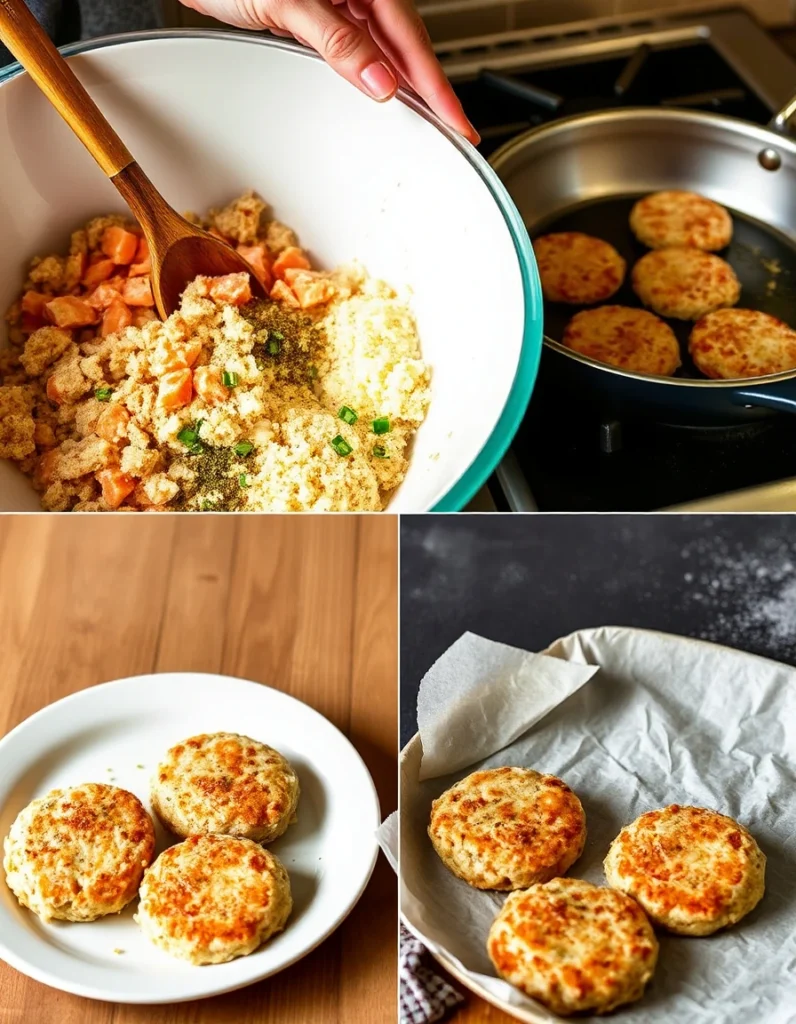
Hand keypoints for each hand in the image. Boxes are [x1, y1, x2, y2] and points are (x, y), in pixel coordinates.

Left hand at [180, 0, 478, 142]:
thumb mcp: (289, 5)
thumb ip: (338, 43)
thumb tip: (379, 81)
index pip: (411, 39)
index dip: (436, 86)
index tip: (458, 121)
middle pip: (406, 44)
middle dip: (431, 88)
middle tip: (457, 128)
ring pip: (386, 46)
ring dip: (405, 82)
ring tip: (430, 117)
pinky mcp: (322, 11)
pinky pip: (362, 46)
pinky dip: (375, 72)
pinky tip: (384, 89)